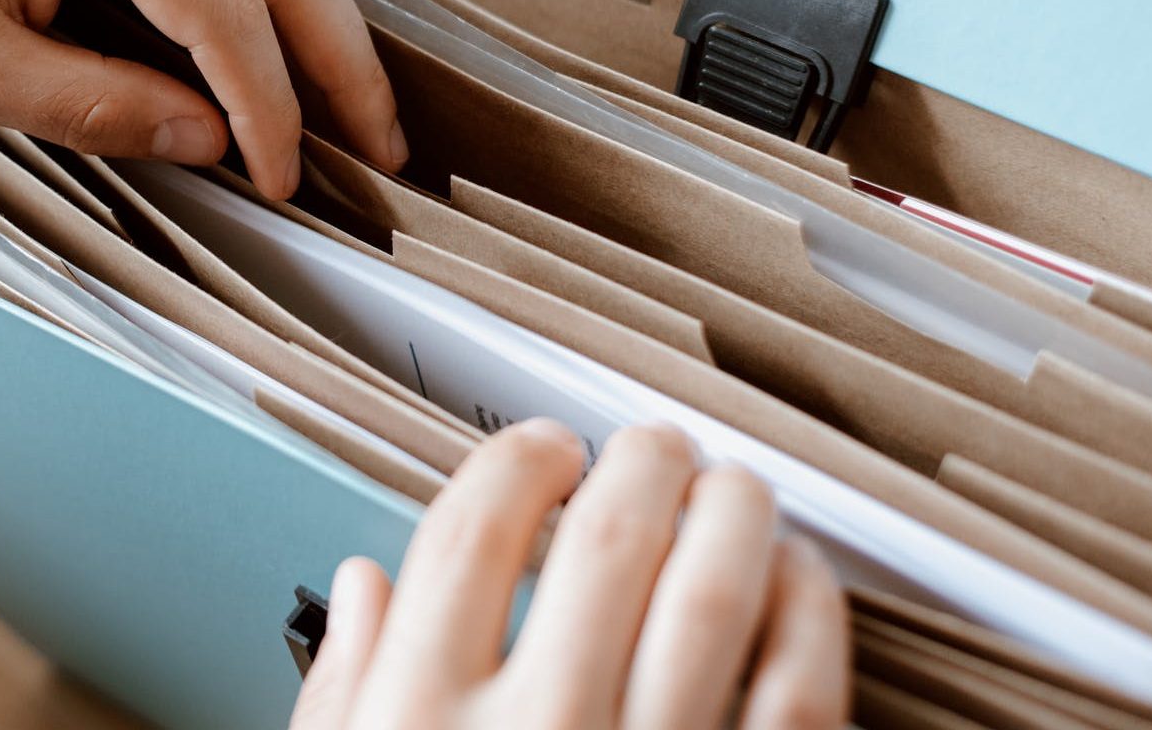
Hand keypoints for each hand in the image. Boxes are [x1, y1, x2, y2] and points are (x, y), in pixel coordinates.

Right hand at [292, 421, 849, 729]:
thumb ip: (344, 693)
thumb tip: (363, 587)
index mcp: (419, 717)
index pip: (471, 532)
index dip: (517, 461)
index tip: (544, 448)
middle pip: (607, 538)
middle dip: (643, 464)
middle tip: (656, 449)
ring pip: (713, 594)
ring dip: (732, 514)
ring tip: (731, 488)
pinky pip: (796, 691)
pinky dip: (807, 615)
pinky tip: (795, 581)